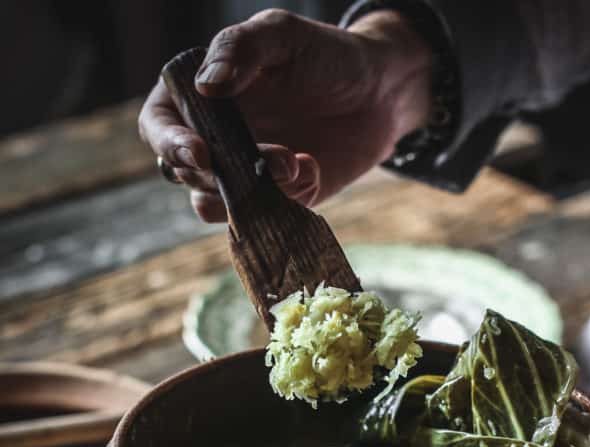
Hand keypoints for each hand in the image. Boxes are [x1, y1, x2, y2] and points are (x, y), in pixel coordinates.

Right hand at [138, 8, 433, 219]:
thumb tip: (206, 86)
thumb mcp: (282, 36)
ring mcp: (242, 172)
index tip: (201, 154)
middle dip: (226, 173)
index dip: (170, 144)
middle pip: (186, 173)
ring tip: (296, 162)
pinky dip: (284, 201)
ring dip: (251, 194)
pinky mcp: (274, 199)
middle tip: (278, 157)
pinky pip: (260, 216)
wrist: (379, 95)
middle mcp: (213, 137)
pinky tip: (312, 167)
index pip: (158, 126)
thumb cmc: (326, 55)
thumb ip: (241, 50)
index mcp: (200, 95)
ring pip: (216, 204)